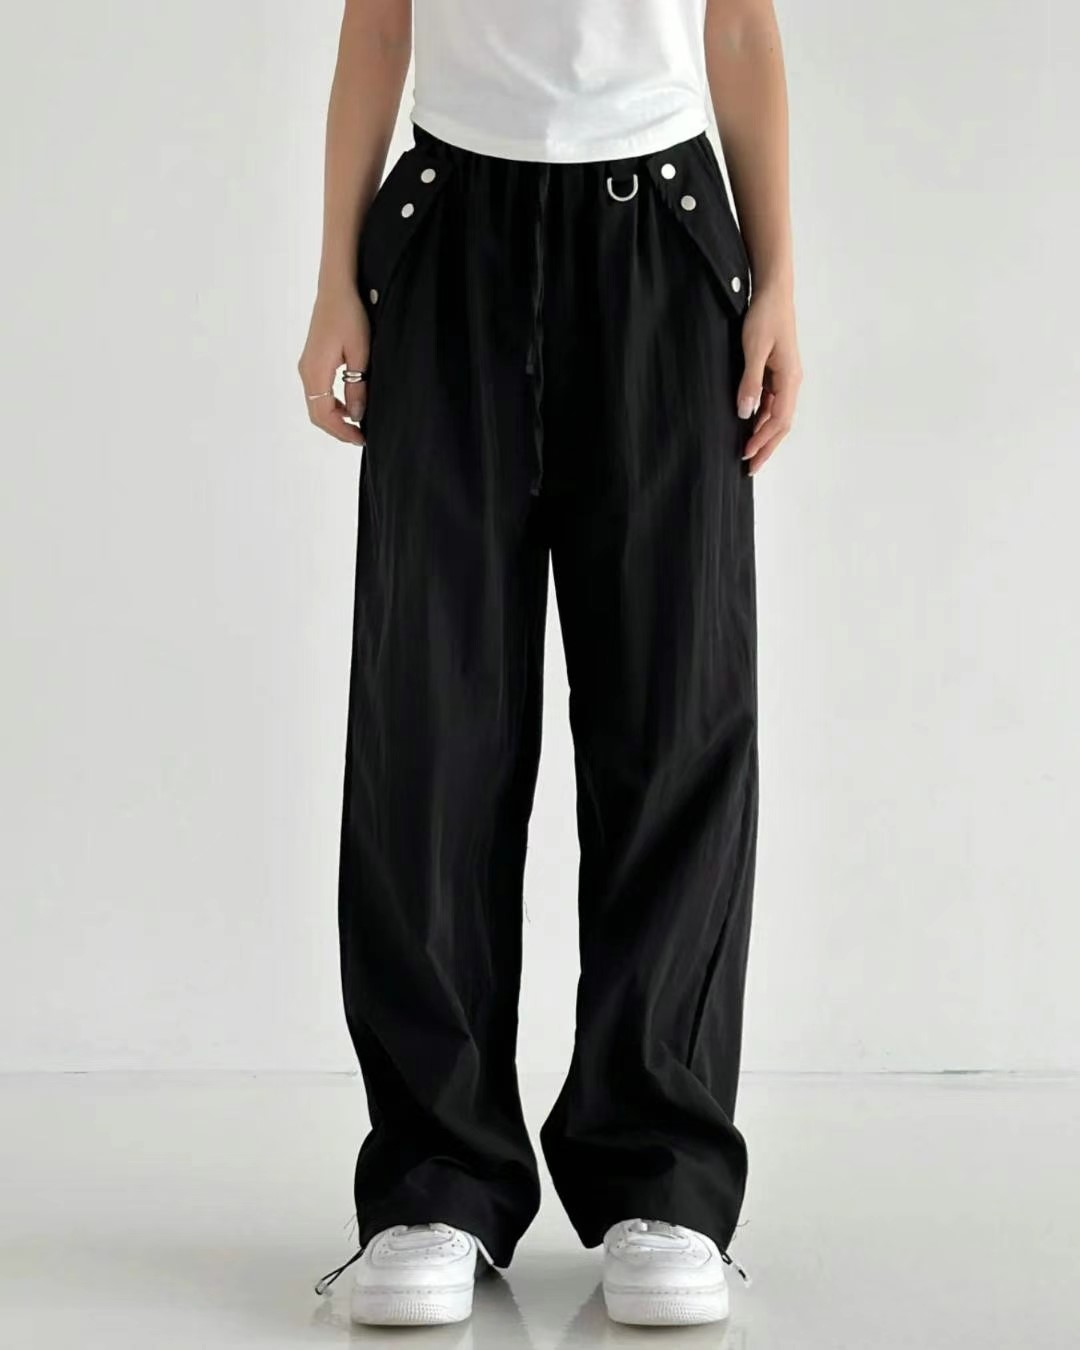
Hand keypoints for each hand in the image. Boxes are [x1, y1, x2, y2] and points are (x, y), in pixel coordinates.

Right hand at [298, 285, 369, 445]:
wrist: (336, 288)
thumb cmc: (349, 315)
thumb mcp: (360, 353)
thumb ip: (357, 385)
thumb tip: (356, 414)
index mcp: (316, 372)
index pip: (324, 415)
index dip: (342, 431)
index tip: (361, 439)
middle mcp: (307, 372)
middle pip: (317, 413)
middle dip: (338, 429)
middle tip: (360, 437)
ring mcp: (307, 366)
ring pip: (317, 403)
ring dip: (335, 417)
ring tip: (357, 423)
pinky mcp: (312, 360)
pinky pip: (319, 391)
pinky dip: (332, 404)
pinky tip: (349, 404)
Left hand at [736, 284, 801, 474]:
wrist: (773, 290)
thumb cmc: (765, 316)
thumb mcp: (754, 349)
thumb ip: (750, 382)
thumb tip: (746, 413)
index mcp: (790, 378)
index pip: (779, 420)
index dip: (763, 441)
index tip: (746, 456)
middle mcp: (791, 381)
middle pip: (781, 424)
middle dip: (766, 446)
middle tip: (750, 468)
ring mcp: (785, 377)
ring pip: (776, 414)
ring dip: (763, 434)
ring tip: (747, 451)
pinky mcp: (777, 371)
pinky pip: (771, 402)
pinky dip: (761, 417)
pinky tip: (749, 425)